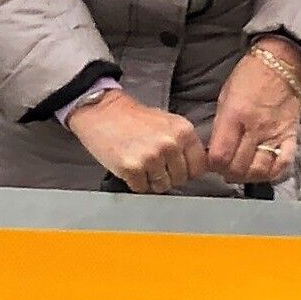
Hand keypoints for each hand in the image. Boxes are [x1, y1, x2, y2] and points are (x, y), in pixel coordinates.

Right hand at [69, 88, 204, 193]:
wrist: (101, 111)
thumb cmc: (133, 118)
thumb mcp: (168, 123)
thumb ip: (184, 143)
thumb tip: (196, 168)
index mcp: (184, 131)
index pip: (199, 167)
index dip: (187, 170)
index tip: (176, 167)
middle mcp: (171, 144)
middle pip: (180, 179)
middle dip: (168, 175)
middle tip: (152, 162)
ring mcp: (152, 157)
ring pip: (162, 186)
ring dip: (151, 180)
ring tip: (140, 162)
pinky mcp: (132, 168)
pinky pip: (142, 188)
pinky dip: (135, 182)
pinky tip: (129, 166)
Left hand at [205, 36, 300, 185]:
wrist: (281, 63)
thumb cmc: (249, 77)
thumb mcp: (225, 96)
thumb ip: (221, 126)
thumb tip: (215, 151)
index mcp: (234, 115)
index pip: (220, 156)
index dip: (213, 165)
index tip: (212, 162)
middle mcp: (255, 128)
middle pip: (238, 167)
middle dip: (228, 173)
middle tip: (226, 168)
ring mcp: (274, 134)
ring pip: (260, 170)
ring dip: (248, 177)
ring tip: (242, 171)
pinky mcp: (291, 136)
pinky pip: (284, 164)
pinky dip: (273, 173)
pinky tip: (263, 171)